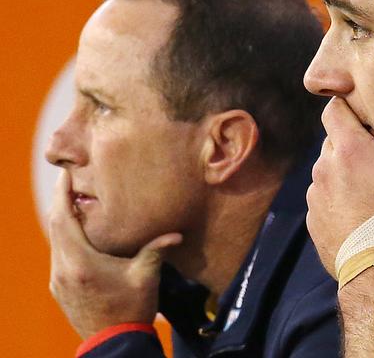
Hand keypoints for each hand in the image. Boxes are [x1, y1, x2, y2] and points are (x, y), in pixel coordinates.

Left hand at [48, 171, 181, 338]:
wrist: (113, 343)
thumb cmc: (131, 308)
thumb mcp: (146, 276)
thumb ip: (156, 250)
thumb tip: (177, 234)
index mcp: (80, 261)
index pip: (63, 218)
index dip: (62, 193)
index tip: (66, 173)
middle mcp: (63, 268)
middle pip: (55, 225)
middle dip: (61, 200)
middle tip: (71, 179)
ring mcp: (58, 279)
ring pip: (55, 239)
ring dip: (62, 218)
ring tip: (77, 201)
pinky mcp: (60, 287)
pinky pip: (58, 253)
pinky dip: (65, 236)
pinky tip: (80, 232)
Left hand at [306, 93, 373, 276]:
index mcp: (348, 148)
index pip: (333, 109)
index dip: (347, 106)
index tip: (365, 112)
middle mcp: (324, 166)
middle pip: (333, 140)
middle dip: (352, 142)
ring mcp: (315, 194)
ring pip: (328, 170)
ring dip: (344, 172)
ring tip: (370, 185)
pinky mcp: (313, 219)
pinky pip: (323, 199)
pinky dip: (338, 199)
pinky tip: (360, 211)